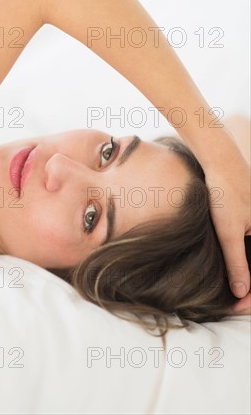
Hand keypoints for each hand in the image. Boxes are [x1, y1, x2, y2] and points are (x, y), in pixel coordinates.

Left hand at [205, 156, 250, 299]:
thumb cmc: (225, 192)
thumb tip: (241, 293)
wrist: (220, 160)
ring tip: (232, 293)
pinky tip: (231, 269)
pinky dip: (245, 260)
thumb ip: (237, 263)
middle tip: (233, 305)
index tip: (237, 308)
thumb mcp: (228, 231)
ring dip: (248, 276)